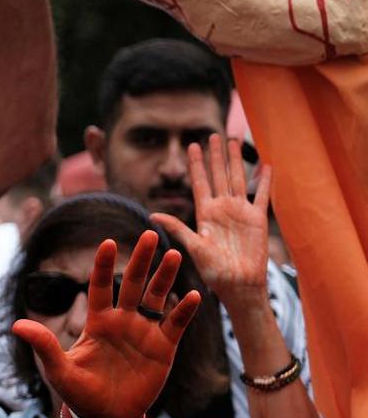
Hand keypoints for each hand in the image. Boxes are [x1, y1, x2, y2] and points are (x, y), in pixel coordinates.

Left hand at [12, 232, 200, 417]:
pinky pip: (176, 324)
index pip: (99, 286)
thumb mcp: (59, 369)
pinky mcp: (164, 348)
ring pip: (156, 298)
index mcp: (97, 322)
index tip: (107, 242)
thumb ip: (43, 345)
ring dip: (165, 278)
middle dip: (141, 260)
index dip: (103, 265)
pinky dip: (184, 310)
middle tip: (150, 233)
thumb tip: (16, 325)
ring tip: (175, 255)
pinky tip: (194, 295)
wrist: (105, 417)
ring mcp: (144, 332)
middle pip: (132, 284)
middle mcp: (122, 321)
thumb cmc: (79, 393)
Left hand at [152, 135, 270, 306]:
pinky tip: (266, 165)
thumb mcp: (193, 247)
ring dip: (236, 161)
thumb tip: (152, 215)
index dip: (196, 164)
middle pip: (218, 175)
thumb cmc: (213, 270)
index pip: (199, 182)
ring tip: (234, 141)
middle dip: (215, 155)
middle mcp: (221, 209)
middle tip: (213, 134)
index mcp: (204, 214)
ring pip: (237, 179)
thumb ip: (177, 228)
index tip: (192, 144)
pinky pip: (261, 195)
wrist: (239, 283)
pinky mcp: (257, 218)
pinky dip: (264, 180)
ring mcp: (240, 212)